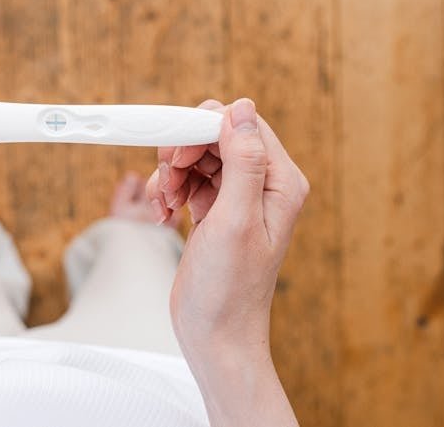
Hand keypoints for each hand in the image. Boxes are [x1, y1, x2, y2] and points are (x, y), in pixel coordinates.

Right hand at [147, 98, 307, 425]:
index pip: (242, 125)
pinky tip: (163, 215)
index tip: (176, 156)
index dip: (203, 130)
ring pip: (196, 157)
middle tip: (168, 182)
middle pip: (214, 137)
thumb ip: (241, 162)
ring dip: (171, 174)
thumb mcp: (234, 220)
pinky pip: (187, 179)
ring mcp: (236, 197)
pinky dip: (168, 191)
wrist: (214, 334)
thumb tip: (242, 109)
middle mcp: (261, 185)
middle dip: (183, 153)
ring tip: (165, 205)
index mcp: (280, 182)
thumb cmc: (229, 289)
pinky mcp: (214, 210)